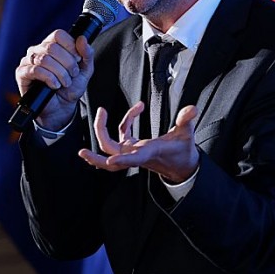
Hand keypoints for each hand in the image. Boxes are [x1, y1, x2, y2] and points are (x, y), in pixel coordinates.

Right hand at [15, 31, 93, 130]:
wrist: (62, 107)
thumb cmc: (71, 87)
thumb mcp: (85, 70)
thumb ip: (87, 54)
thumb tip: (82, 38)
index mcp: (53, 45)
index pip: (58, 35)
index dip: (71, 46)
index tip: (78, 59)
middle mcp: (38, 50)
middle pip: (53, 47)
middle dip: (68, 63)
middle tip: (72, 74)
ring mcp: (28, 61)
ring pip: (45, 59)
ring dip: (60, 73)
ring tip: (65, 82)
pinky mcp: (22, 73)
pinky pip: (35, 70)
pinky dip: (50, 79)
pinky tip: (55, 85)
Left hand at [78, 103, 200, 182]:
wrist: (182, 165)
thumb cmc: (183, 152)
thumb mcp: (187, 135)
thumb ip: (186, 121)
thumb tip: (191, 108)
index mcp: (148, 153)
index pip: (133, 159)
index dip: (122, 160)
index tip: (109, 162)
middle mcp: (136, 154)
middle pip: (110, 156)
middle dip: (95, 155)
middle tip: (82, 149)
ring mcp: (133, 151)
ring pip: (110, 147)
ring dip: (102, 132)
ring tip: (101, 113)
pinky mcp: (134, 147)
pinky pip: (123, 134)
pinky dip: (126, 121)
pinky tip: (138, 109)